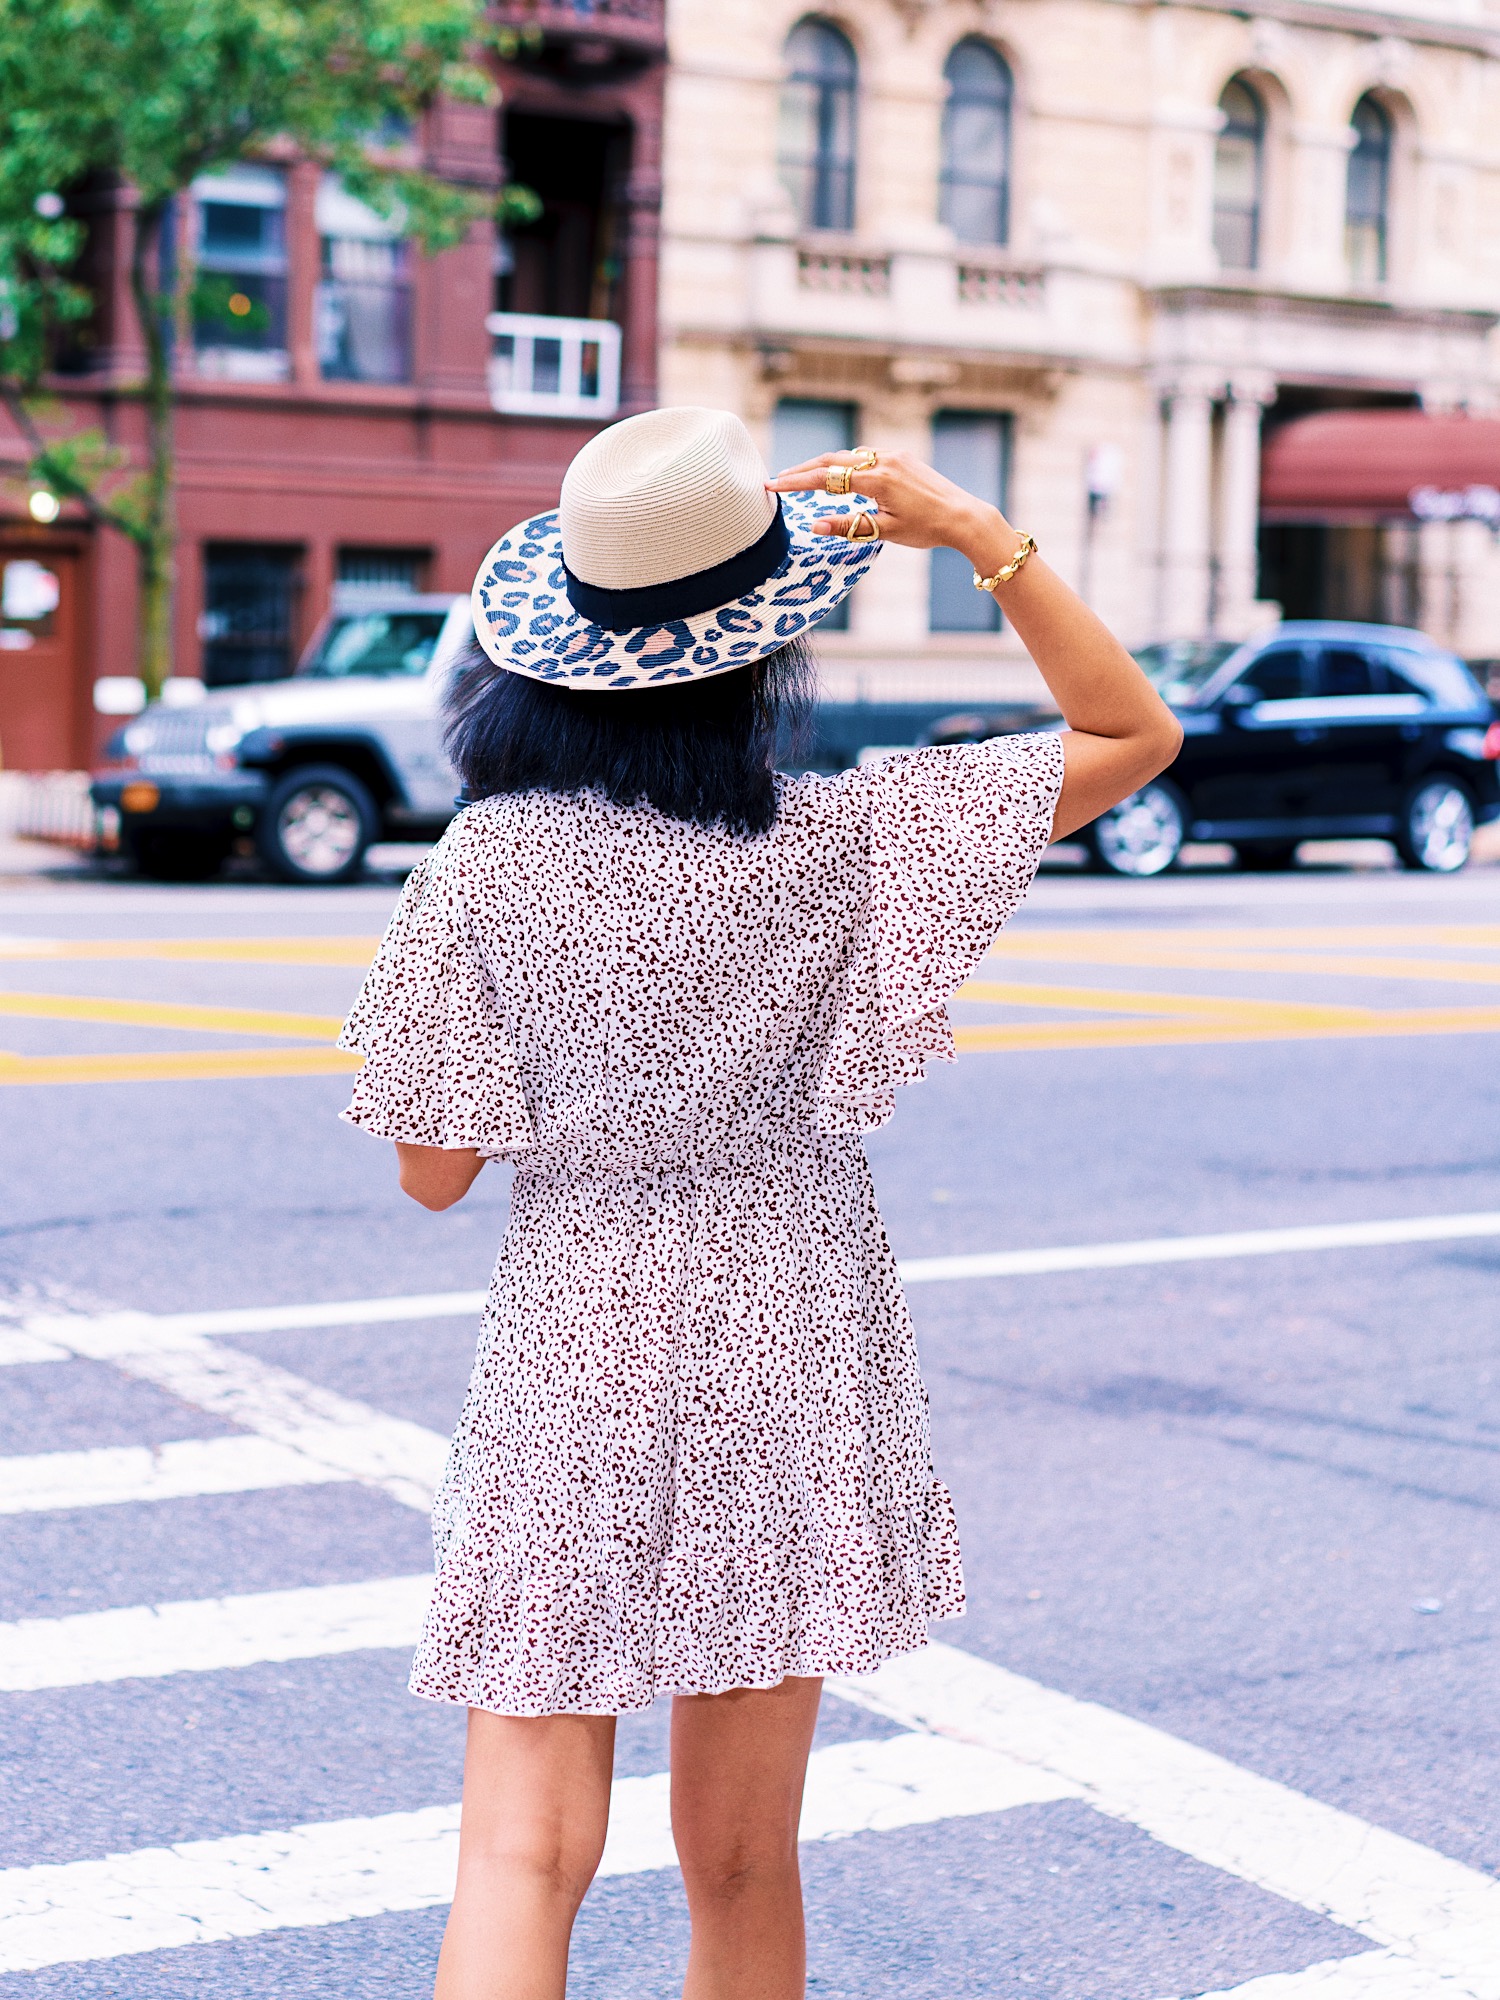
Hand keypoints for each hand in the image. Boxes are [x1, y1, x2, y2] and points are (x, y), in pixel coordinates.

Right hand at [766, 449, 1019, 564]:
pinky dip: (847, 464)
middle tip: (780, 479)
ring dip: (825, 466)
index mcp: (877, 479)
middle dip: (804, 470)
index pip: (826, 478)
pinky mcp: (902, 457)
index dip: (796, 482)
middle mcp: (883, 460)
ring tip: (804, 478)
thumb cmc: (927, 529)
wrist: (964, 516)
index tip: (773, 485)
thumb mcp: (885, 531)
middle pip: (833, 460)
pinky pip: (866, 456)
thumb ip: (848, 526)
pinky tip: (841, 475)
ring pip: (849, 456)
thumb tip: (814, 525)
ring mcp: (894, 455)